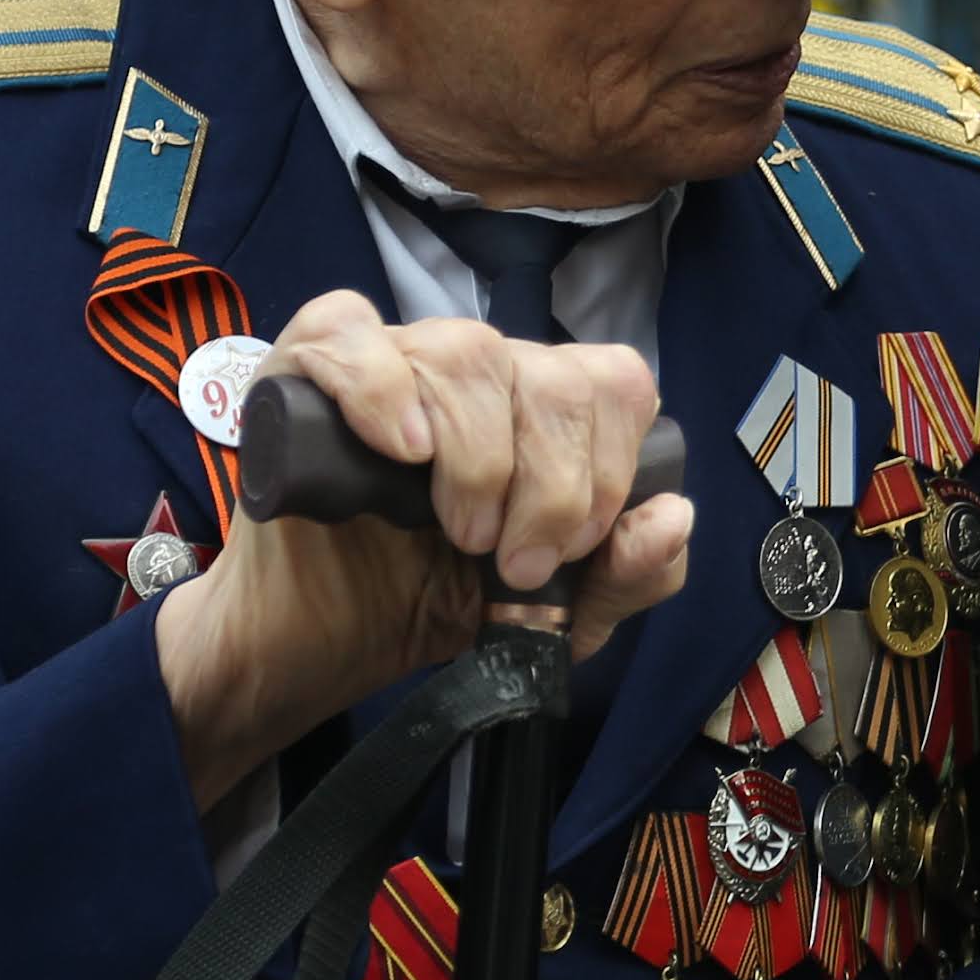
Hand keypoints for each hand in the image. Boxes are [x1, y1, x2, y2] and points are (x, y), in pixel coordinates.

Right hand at [151, 290, 689, 802]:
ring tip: (459, 532)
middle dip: (553, 483)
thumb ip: (630, 574)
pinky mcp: (304, 367)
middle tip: (512, 558)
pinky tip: (404, 451)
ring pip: (468, 352)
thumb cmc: (430, 604)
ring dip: (481, 459)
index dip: (609, 466)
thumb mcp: (554, 610)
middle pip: (551, 372)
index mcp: (538, 407)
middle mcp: (473, 371)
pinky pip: (349, 332)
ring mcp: (391, 358)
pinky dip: (385, 388)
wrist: (317, 646)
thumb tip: (674, 516)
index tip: (574, 549)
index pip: (614, 381)